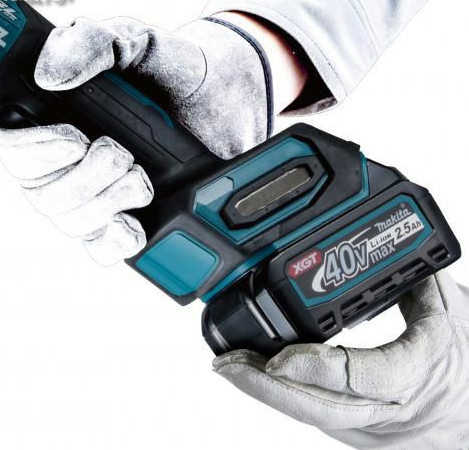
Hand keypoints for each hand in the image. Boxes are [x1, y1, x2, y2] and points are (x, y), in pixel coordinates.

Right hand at [0, 16, 273, 264]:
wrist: (224, 100)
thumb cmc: (174, 71)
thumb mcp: (136, 44)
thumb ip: (93, 44)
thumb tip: (49, 75)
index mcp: (59, 116)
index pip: (15, 148)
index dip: (37, 152)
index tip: (77, 141)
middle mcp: (72, 160)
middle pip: (43, 194)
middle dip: (87, 179)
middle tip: (123, 155)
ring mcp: (100, 191)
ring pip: (72, 222)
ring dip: (107, 203)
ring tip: (143, 180)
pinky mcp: (128, 214)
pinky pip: (103, 247)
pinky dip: (116, 241)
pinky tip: (135, 225)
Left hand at [213, 272, 468, 448]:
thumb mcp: (454, 314)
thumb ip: (419, 280)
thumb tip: (392, 245)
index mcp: (415, 375)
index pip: (361, 377)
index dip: (316, 368)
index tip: (278, 357)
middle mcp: (385, 410)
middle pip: (317, 408)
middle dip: (265, 388)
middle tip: (226, 364)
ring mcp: (367, 425)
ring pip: (309, 414)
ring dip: (265, 391)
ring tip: (229, 365)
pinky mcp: (356, 427)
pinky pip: (312, 411)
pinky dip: (282, 392)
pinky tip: (258, 373)